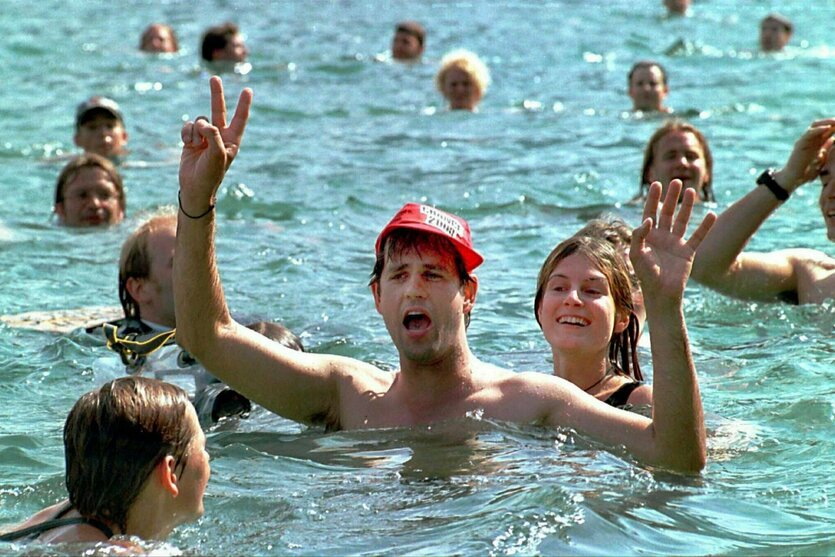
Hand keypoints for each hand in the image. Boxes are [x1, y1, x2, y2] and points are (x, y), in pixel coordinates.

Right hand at [179, 76, 252, 213]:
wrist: (194, 187)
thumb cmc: (210, 174)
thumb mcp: (217, 156)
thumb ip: (214, 137)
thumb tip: (206, 124)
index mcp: (231, 140)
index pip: (239, 119)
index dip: (243, 105)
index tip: (248, 90)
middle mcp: (219, 136)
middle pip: (218, 110)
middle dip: (216, 94)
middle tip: (214, 78)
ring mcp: (204, 137)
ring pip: (199, 120)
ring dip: (195, 130)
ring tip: (196, 145)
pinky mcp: (191, 139)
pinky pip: (187, 126)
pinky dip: (186, 133)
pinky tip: (187, 145)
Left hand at [631, 180, 716, 305]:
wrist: (661, 294)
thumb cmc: (645, 276)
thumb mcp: (637, 254)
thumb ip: (639, 236)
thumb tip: (648, 219)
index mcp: (647, 237)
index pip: (650, 213)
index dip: (653, 199)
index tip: (656, 184)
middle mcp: (661, 237)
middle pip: (667, 212)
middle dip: (671, 197)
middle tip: (676, 182)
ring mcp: (675, 243)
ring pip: (682, 220)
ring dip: (687, 206)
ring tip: (691, 191)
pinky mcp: (688, 252)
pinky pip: (698, 236)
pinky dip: (705, 226)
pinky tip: (711, 214)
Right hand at [777, 119, 834, 190]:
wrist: (794, 178)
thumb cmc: (808, 171)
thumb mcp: (822, 159)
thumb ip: (827, 148)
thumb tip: (833, 139)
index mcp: (818, 142)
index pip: (828, 129)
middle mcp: (811, 140)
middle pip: (822, 125)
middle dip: (832, 122)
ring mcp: (805, 140)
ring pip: (815, 126)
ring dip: (826, 122)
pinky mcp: (800, 143)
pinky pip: (809, 133)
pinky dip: (818, 129)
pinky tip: (827, 128)